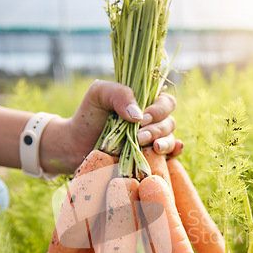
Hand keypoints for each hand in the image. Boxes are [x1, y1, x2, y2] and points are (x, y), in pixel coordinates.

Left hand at [41, 80, 182, 173]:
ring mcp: (153, 141)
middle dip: (157, 129)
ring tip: (150, 147)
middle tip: (139, 136)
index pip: (165, 102)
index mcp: (145, 103)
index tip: (142, 118)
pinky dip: (175, 152)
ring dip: (164, 143)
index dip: (159, 110)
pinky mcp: (150, 158)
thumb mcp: (99, 94)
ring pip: (170, 139)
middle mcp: (153, 121)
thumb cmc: (89, 116)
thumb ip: (119, 93)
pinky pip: (170, 156)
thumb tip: (139, 115)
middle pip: (170, 122)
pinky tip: (173, 151)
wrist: (76, 145)